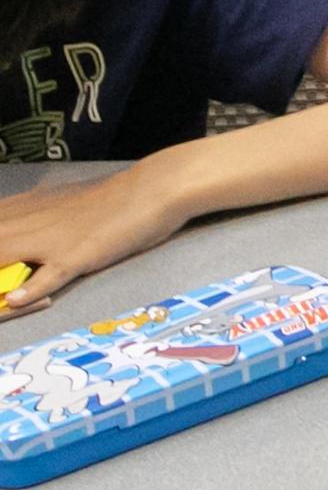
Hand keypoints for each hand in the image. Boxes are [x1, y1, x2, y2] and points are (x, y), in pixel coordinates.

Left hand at [0, 164, 190, 313]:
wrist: (152, 188)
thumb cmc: (109, 199)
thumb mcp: (60, 205)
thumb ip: (31, 222)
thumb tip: (16, 256)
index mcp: (21, 211)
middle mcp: (28, 224)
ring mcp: (52, 241)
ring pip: (2, 260)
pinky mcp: (77, 256)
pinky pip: (49, 276)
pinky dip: (30, 291)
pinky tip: (16, 301)